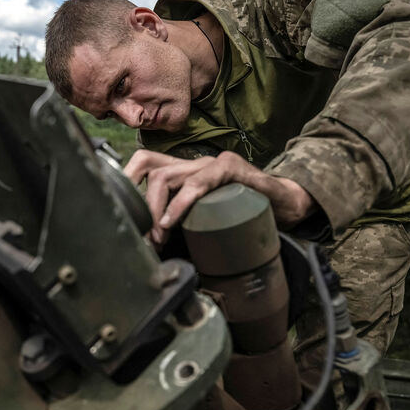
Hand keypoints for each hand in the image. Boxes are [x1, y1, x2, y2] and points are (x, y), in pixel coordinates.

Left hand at [123, 150, 316, 244]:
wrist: (287, 205)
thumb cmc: (244, 214)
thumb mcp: (204, 217)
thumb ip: (181, 222)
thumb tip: (150, 247)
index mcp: (184, 172)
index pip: (143, 164)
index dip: (125, 183)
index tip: (122, 216)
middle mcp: (194, 163)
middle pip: (148, 167)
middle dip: (137, 202)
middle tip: (143, 236)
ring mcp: (211, 163)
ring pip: (166, 175)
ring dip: (154, 208)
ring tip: (158, 235)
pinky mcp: (231, 169)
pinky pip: (199, 181)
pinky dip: (181, 202)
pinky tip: (170, 221)